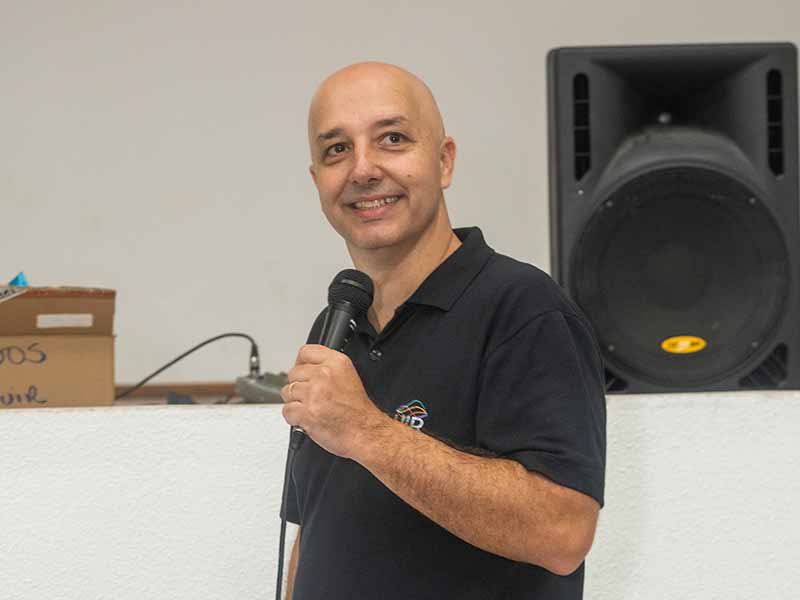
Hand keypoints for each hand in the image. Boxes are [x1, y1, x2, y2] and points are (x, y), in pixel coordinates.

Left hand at [281, 344, 386, 459]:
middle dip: (299, 387)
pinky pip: (287, 410)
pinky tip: (307, 419)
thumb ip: (328, 368)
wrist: (365, 432)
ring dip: (295, 403)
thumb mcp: (349, 376)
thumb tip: (305, 368)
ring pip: (288, 392)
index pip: (306, 352)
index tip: (303, 374)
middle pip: (293, 373)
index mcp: (337, 363)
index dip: (301, 364)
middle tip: (312, 397)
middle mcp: (324, 374)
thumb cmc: (358, 411)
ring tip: (311, 409)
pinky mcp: (306, 412)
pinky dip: (294, 418)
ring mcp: (314, 393)